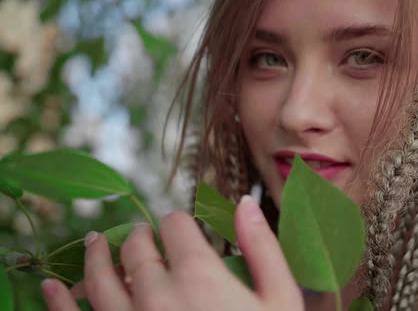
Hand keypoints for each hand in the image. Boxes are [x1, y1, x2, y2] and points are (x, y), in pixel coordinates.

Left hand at [41, 196, 304, 310]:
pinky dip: (58, 301)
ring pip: (98, 279)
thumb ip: (262, 247)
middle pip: (136, 248)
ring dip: (95, 256)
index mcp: (200, 275)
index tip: (180, 227)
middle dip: (140, 236)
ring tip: (95, 244)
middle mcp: (157, 294)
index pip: (176, 226)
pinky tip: (50, 286)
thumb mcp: (280, 298)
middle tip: (141, 236)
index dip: (178, 221)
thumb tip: (243, 203)